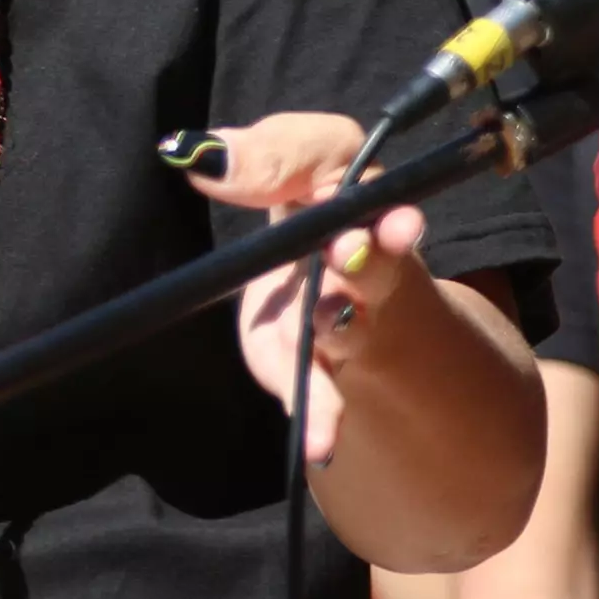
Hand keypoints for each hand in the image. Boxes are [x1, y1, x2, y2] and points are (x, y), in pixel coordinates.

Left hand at [184, 111, 437, 465]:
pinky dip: (316, 414)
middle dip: (364, 265)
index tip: (398, 224)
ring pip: (343, 332)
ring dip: (337, 348)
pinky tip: (319, 444)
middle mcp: (363, 261)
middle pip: (372, 268)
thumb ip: (265, 155)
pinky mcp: (306, 358)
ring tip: (331, 388)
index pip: (381, 201)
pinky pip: (312, 385)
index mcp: (363, 200)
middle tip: (350, 258)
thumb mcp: (294, 155)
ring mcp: (339, 316)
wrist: (313, 259)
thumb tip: (200, 155)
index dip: (391, 217)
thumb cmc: (309, 197)